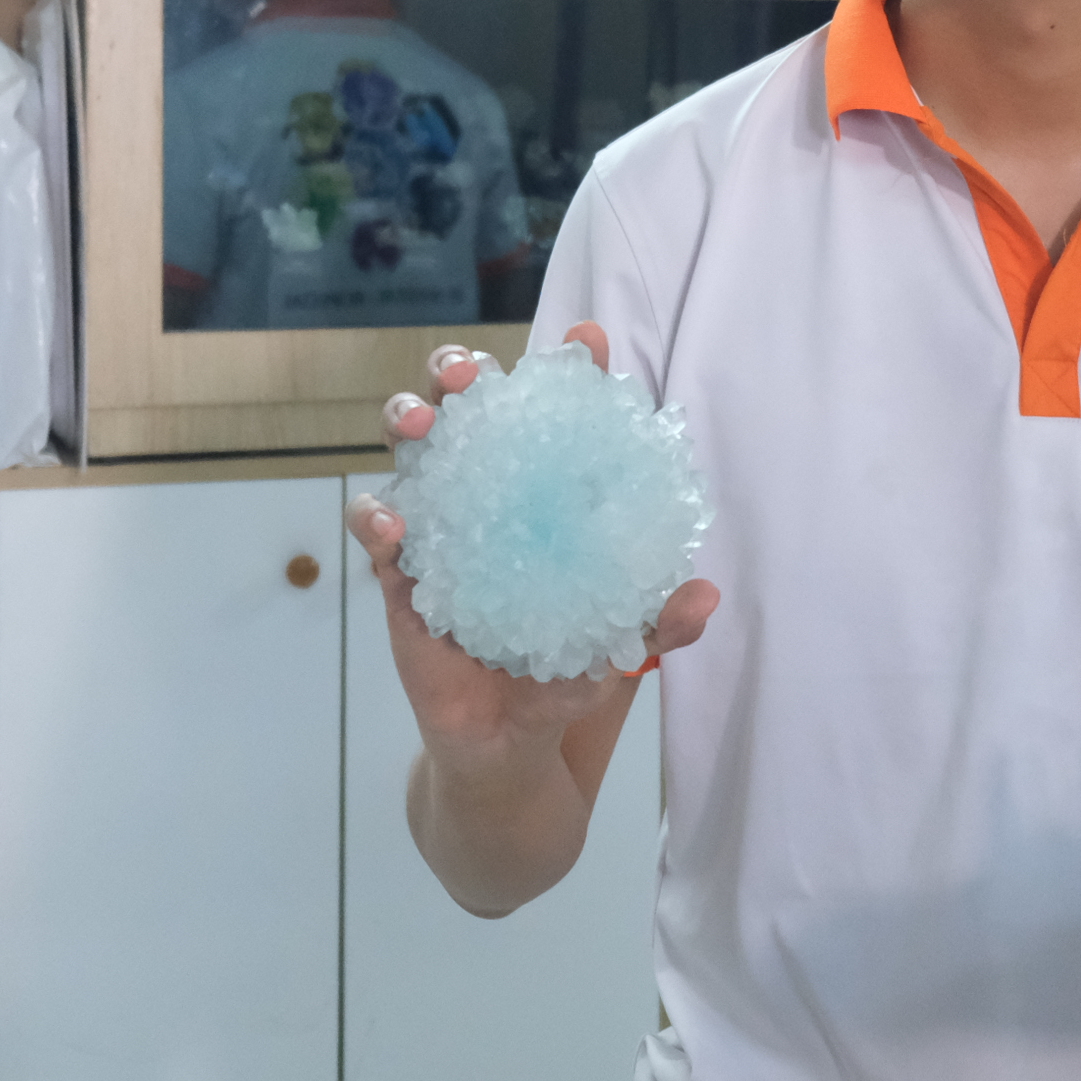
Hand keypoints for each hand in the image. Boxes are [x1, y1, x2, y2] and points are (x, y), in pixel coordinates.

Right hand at [343, 324, 720, 764]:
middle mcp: (487, 494)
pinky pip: (377, 538)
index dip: (567, 370)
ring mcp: (439, 530)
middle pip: (465, 410)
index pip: (552, 415)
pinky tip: (389, 523)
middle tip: (467, 374)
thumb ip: (659, 622)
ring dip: (409, 421)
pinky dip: (376, 520)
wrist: (511, 742)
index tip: (586, 338)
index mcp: (544, 491)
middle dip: (459, 373)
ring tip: (420, 422)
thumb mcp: (619, 647)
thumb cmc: (567, 668)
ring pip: (412, 452)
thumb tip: (704, 597)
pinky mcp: (400, 578)